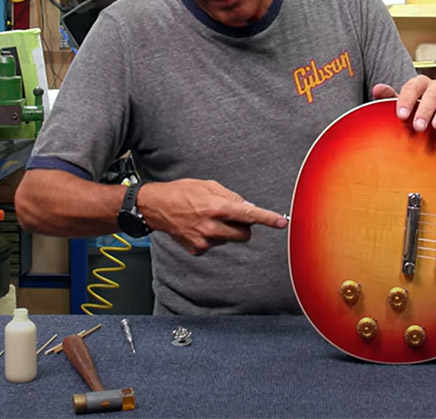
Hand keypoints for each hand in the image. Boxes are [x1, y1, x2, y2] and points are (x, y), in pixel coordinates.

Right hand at [136, 179, 287, 255]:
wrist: (155, 207)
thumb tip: (247, 207)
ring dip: (225, 230)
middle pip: (244, 234)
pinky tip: (199, 227)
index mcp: (216, 207)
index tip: (281, 222)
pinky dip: (212, 237)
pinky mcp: (197, 250)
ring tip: (207, 218)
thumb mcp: (208, 185)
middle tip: (232, 215)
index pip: (248, 215)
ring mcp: (204, 241)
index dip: (267, 218)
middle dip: (244, 226)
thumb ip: (230, 197)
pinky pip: (215, 244)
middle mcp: (211, 226)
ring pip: (229, 240)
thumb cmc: (181, 192)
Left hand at [372, 75, 435, 131]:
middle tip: (418, 126)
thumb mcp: (401, 105)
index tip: (401, 116)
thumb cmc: (414, 111)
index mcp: (421, 84)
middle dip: (425, 109)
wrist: (432, 120)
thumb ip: (389, 97)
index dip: (406, 100)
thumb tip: (377, 89)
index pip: (413, 86)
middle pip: (433, 92)